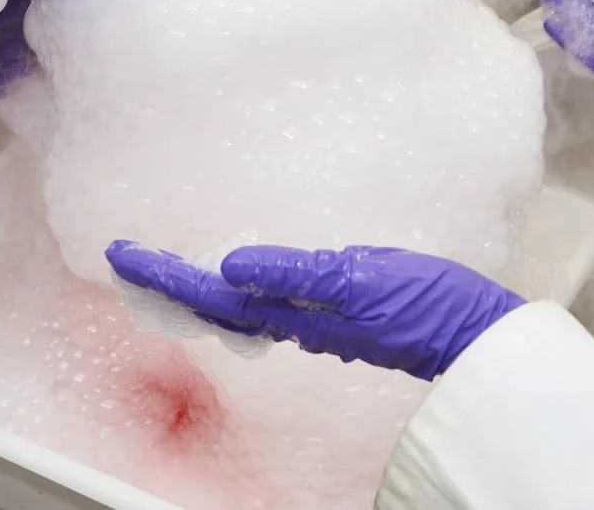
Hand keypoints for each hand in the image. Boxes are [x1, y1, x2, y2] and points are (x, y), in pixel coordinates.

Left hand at [106, 241, 522, 380]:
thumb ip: (294, 273)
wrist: (474, 337)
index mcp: (291, 311)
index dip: (162, 275)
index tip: (119, 256)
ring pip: (234, 306)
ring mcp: (310, 321)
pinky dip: (235, 285)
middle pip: (210, 303)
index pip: (208, 293)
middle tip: (127, 257)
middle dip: (166, 281)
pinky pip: (264, 302)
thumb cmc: (424, 306)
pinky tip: (237, 272)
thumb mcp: (358, 278)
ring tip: (165, 263)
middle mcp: (292, 321)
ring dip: (194, 284)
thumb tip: (230, 265)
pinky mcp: (332, 315)